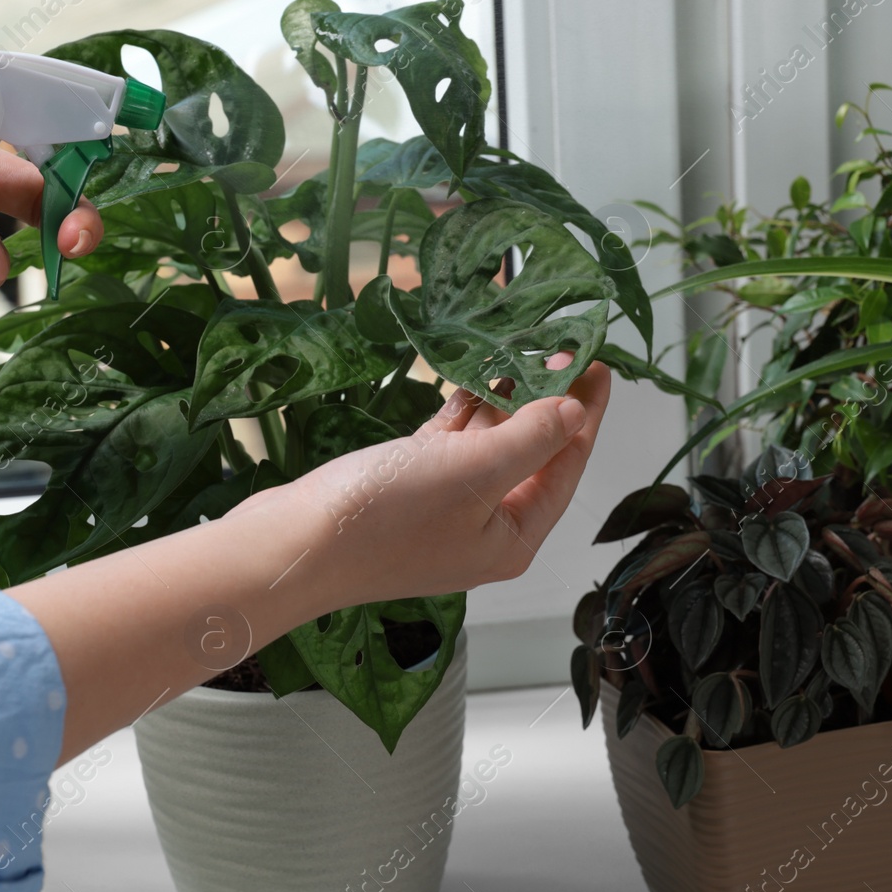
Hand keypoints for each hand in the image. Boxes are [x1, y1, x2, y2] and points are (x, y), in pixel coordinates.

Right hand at [16, 354, 611, 761]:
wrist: (292, 547)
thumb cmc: (385, 516)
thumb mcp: (472, 471)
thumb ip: (530, 438)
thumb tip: (577, 411)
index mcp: (512, 538)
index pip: (567, 466)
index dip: (585, 413)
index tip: (600, 362)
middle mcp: (485, 529)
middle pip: (533, 454)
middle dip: (548, 401)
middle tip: (561, 343)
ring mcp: (444, 511)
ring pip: (489, 447)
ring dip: (505, 401)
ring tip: (522, 347)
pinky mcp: (405, 491)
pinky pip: (449, 446)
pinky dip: (462, 413)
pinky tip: (473, 376)